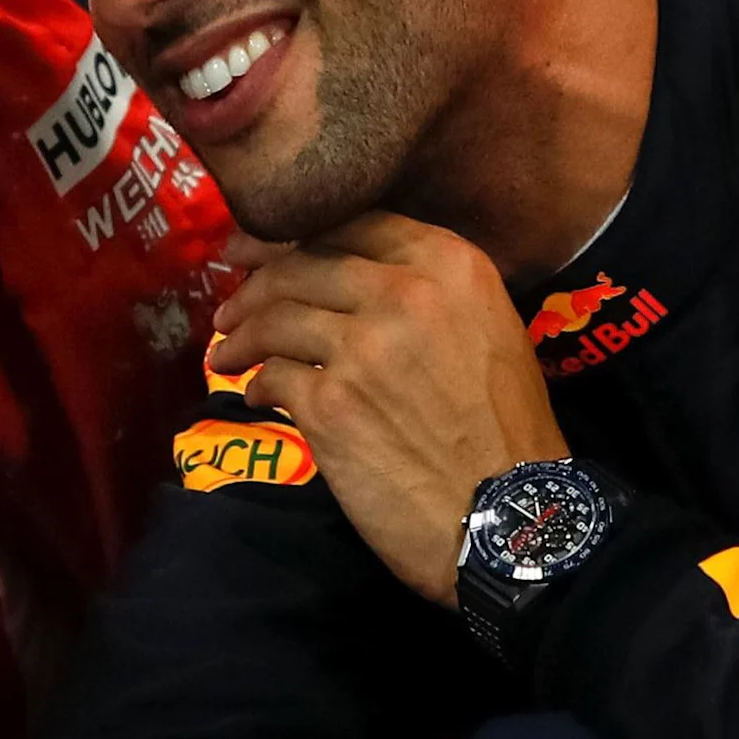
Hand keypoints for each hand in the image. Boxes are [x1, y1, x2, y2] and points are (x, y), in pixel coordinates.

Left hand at [206, 213, 568, 604]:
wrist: (510, 513)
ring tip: (227, 350)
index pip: (352, 224)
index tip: (260, 250)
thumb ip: (431, 292)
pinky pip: (272, 377)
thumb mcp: (490, 330)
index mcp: (449, 265)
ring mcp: (362, 347)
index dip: (294, 235)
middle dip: (254, 281)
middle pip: (303, 265)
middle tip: (230, 301)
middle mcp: (403, 292)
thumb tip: (361, 282)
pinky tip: (254, 396)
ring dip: (241, 334)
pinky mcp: (330, 403)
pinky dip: (255, 384)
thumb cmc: (508, 429)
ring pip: (275, 317)